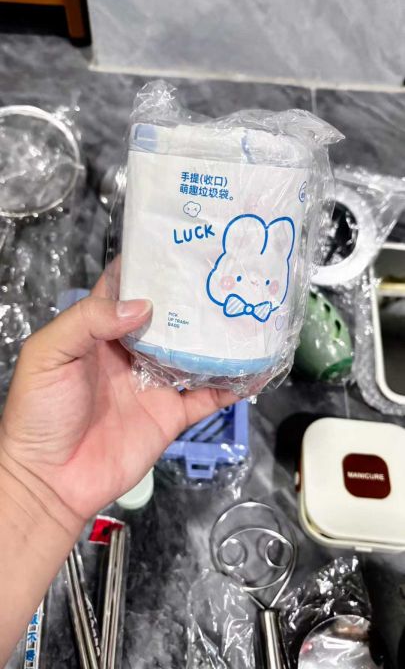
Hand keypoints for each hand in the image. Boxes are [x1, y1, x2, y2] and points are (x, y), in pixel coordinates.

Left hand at [0, 273, 235, 523]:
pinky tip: (253, 371)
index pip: (127, 290)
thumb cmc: (39, 413)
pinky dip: (231, 386)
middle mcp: (132, 353)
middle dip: (194, 298)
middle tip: (226, 274)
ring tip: (248, 315)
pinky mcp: (170, 416)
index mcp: (100, 332)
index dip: (149, 267)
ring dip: (219, 339)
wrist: (51, 480)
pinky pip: (207, 398)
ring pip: (195, 354)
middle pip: (170, 318)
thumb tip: (142, 305)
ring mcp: (155, 384)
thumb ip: (88, 321)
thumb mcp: (49, 355)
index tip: (179, 245)